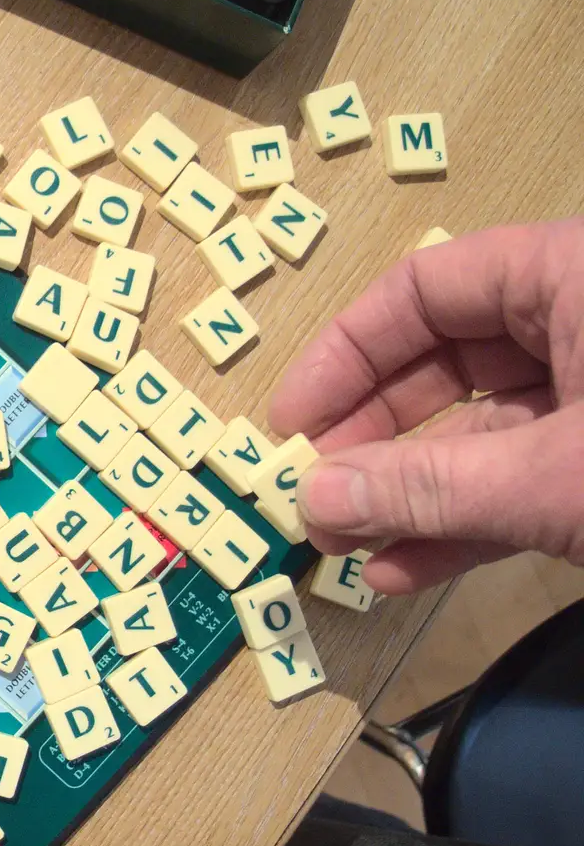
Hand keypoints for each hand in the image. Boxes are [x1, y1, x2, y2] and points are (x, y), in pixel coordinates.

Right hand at [267, 217, 583, 594]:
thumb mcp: (554, 476)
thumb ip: (430, 487)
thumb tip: (313, 499)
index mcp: (570, 276)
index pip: (424, 289)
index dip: (346, 354)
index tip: (291, 423)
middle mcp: (578, 325)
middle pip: (442, 362)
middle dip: (368, 438)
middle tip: (310, 496)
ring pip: (479, 433)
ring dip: (405, 493)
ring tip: (342, 544)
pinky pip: (521, 479)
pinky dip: (464, 523)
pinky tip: (401, 569)